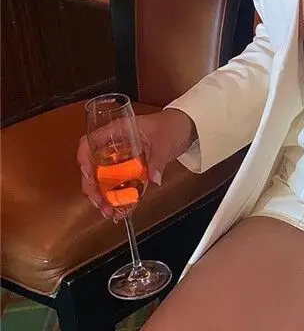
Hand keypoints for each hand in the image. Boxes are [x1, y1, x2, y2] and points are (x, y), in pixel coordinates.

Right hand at [77, 108, 195, 219]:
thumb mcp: (164, 141)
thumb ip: (158, 159)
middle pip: (93, 165)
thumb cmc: (172, 125)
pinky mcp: (130, 168)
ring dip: (104, 196)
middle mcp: (115, 144)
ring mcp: (122, 157)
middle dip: (93, 186)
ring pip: (103, 178)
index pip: (90, 142)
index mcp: (118, 130)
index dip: (84, 159)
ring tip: (109, 212)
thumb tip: (154, 179)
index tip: (88, 176)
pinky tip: (120, 211)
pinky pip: (119, 183)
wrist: (186, 126)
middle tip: (100, 202)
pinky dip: (118, 197)